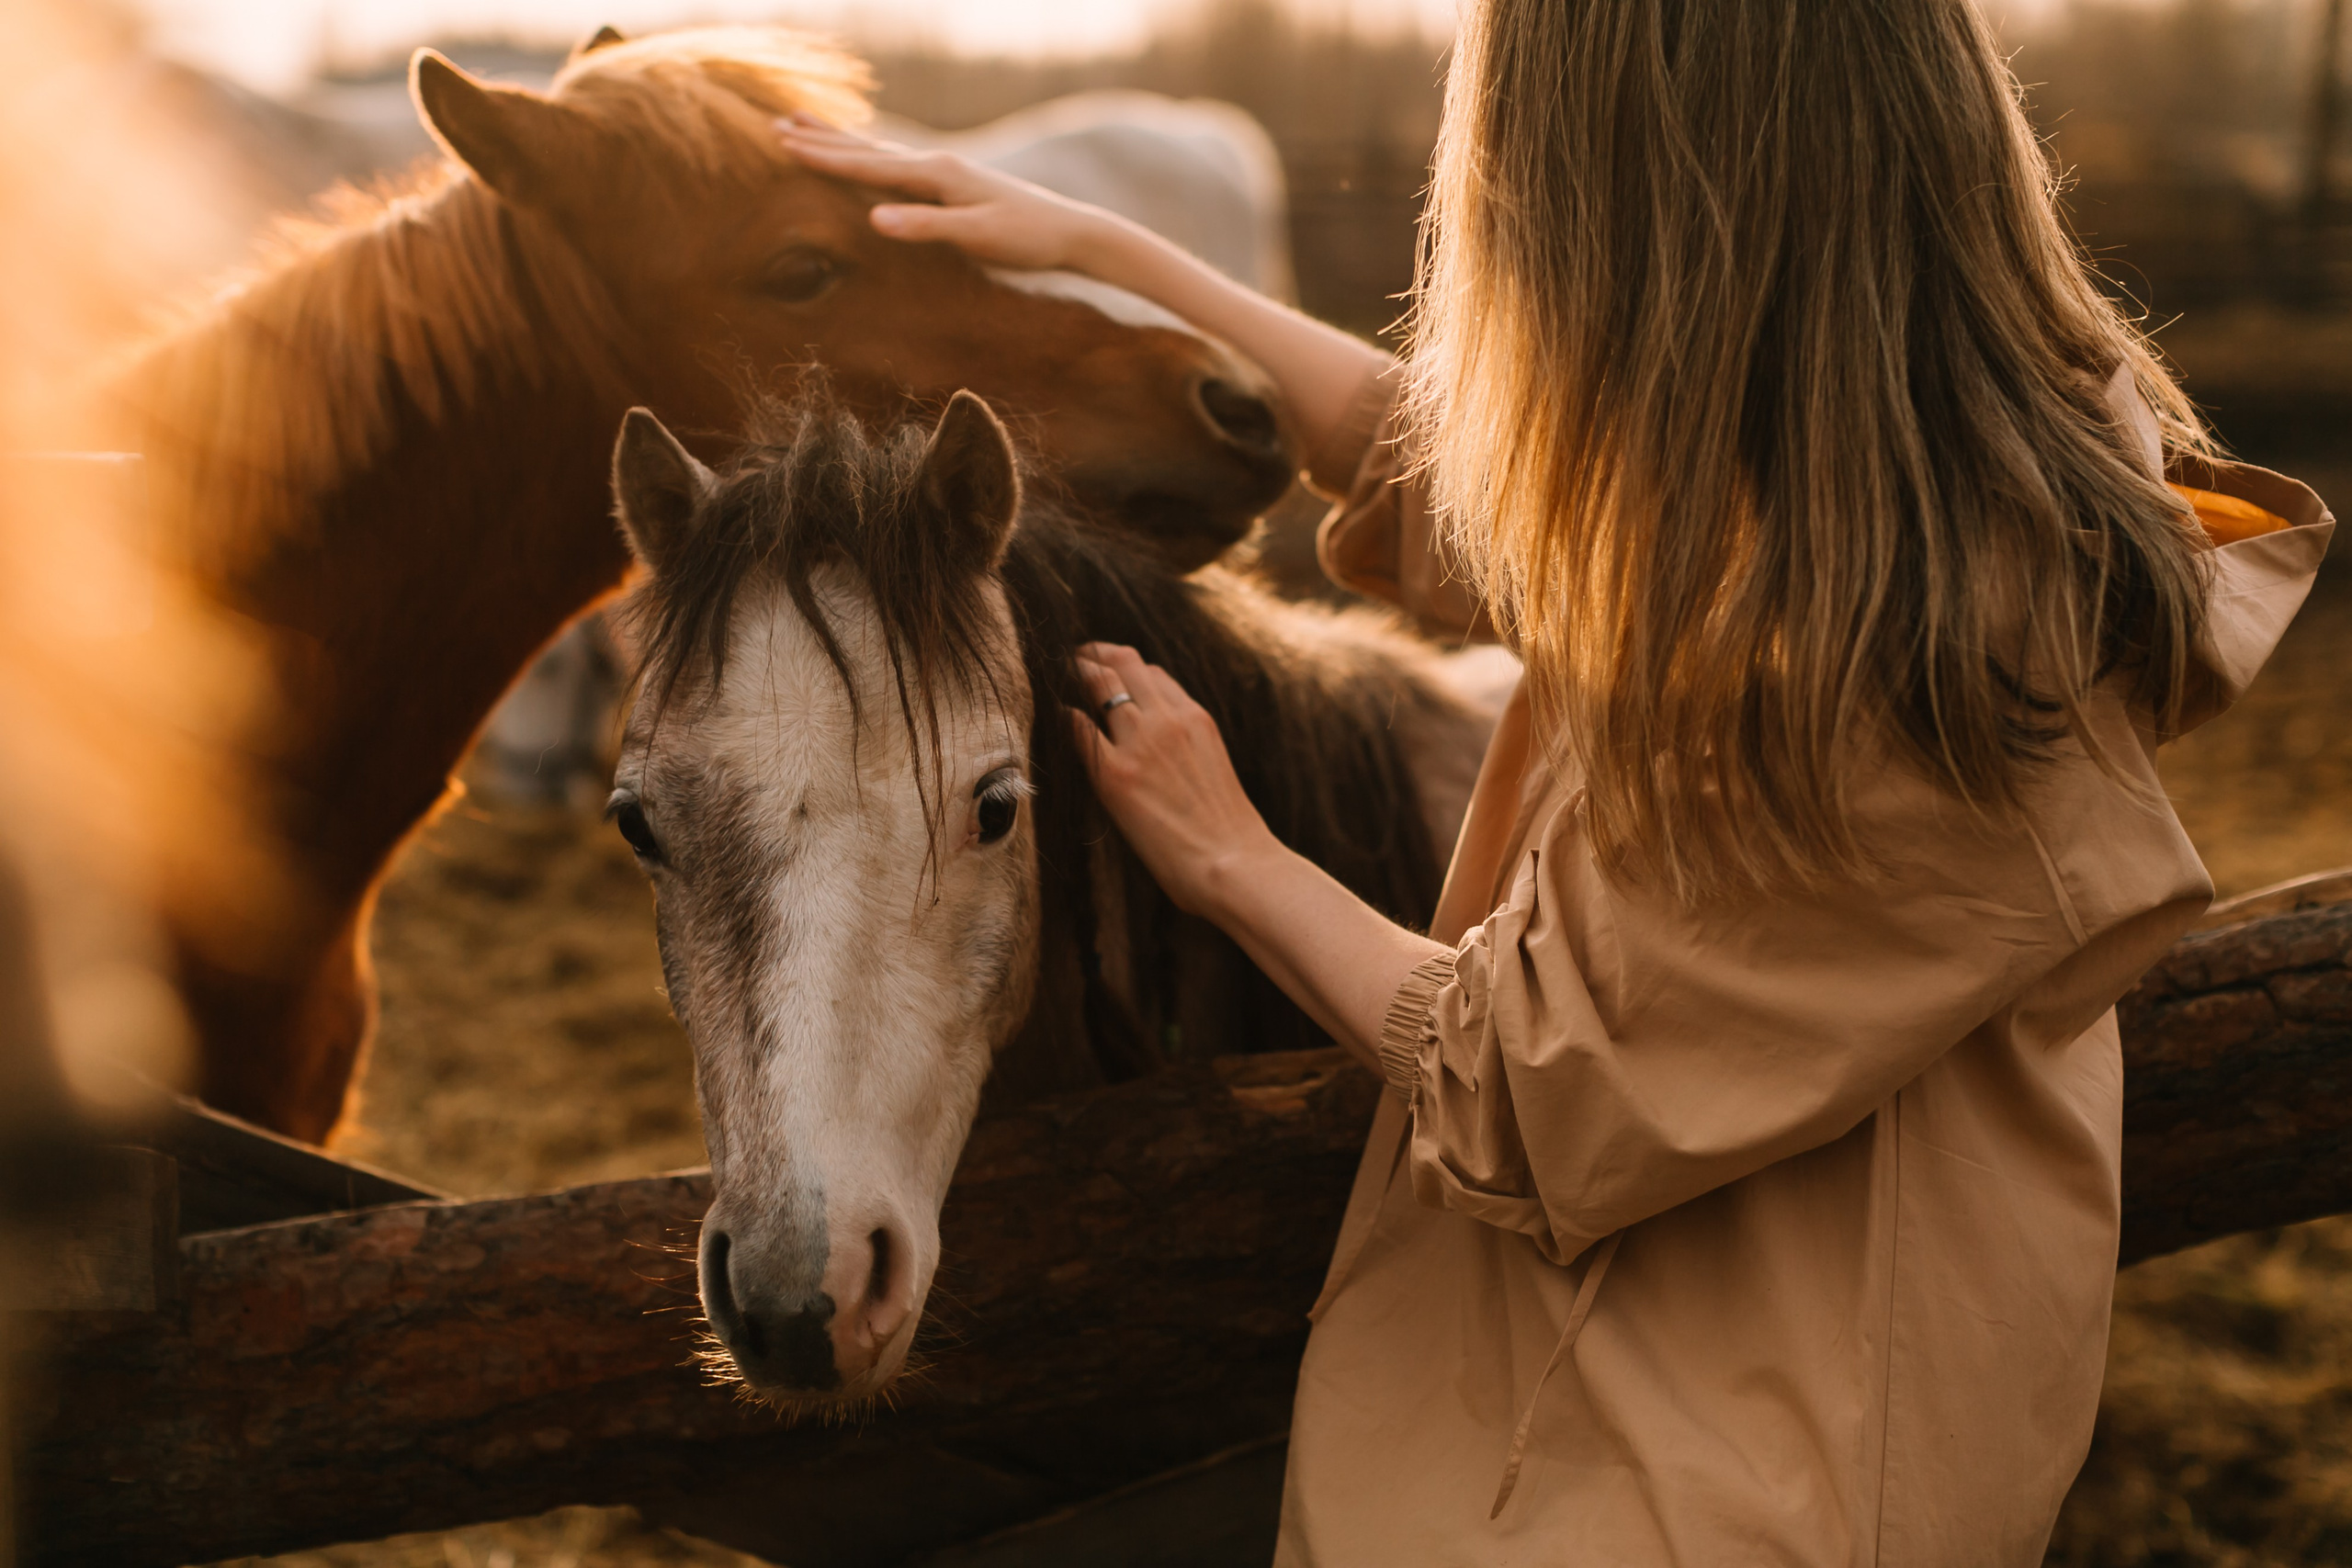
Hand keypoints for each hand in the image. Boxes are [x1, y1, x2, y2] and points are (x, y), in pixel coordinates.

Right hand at [774, 113, 1127, 272]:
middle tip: (777, 124)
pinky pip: (899, 165)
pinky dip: (872, 155)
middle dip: (822, 139)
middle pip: (867, 147)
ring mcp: (946, 171)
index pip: (868, 164)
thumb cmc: (1025, 239)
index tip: (783, 144)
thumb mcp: (976, 237)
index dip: (823, 157)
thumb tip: (873, 219)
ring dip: (843, 141)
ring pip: (881, 151)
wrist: (1070, 232)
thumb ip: (925, 227)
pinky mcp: (954, 184)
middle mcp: (938, 164)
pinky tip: (869, 155)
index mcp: (936, 174)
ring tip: (809, 125)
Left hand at [1067, 642, 1281, 916]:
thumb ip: (1190, 750)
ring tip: (1059, 673)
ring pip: (1100, 682)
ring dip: (1077, 673)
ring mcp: (1141, 743)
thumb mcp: (1213, 770)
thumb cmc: (1230, 835)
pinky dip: (1066, 717)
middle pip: (1124, 663)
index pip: (1154, 675)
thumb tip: (1170, 761)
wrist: (1235, 864)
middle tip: (1075, 659)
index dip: (1126, 669)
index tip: (1108, 671)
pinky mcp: (1115, 775)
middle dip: (1095, 656)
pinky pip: (1079, 728)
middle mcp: (1168, 720)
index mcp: (1197, 719)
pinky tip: (1058, 718)